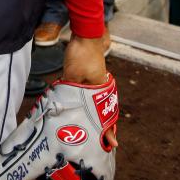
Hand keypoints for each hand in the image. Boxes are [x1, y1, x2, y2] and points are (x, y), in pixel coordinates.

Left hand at [62, 34, 117, 148]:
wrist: (84, 35)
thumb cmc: (82, 55)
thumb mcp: (74, 75)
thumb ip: (71, 89)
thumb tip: (66, 105)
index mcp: (100, 89)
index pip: (107, 115)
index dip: (110, 131)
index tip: (113, 144)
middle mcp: (99, 87)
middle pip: (99, 111)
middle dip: (99, 126)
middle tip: (97, 141)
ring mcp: (93, 82)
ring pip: (90, 104)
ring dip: (88, 114)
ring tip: (82, 130)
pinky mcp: (84, 76)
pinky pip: (82, 94)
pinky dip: (79, 103)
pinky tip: (72, 109)